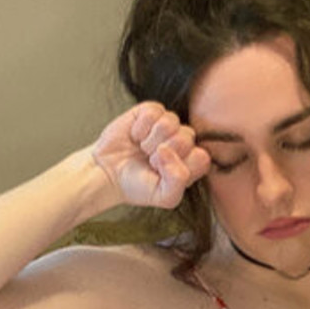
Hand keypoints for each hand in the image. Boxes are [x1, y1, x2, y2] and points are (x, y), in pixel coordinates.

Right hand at [90, 103, 211, 209]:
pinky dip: (140, 127)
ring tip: (142, 148)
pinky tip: (135, 136)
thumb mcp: (164, 196)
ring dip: (151, 140)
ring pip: (171, 123)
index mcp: (191, 162)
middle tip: (150, 161)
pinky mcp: (151, 112)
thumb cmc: (137, 186)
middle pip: (187, 138)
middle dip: (163, 153)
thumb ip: (179, 180)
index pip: (202, 157)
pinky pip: (154, 112)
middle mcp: (182, 142)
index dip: (181, 164)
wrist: (107, 174)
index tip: (163, 173)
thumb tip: (167, 150)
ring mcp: (168, 125)